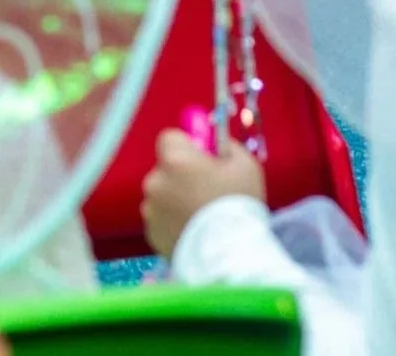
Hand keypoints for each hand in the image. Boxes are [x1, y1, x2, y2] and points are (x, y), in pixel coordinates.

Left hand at [140, 127, 265, 256]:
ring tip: (203, 216)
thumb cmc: (238, 208)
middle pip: (166, 168)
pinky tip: (195, 231)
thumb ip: (227, 147)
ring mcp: (151, 210)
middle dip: (183, 175)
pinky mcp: (152, 234)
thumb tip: (218, 144)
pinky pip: (162, 219)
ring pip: (163, 195)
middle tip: (207, 190)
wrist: (229, 257)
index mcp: (175, 160)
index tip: (202, 156)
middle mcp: (155, 182)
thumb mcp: (244, 166)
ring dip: (177, 199)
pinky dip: (174, 222)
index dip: (187, 145)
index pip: (169, 138)